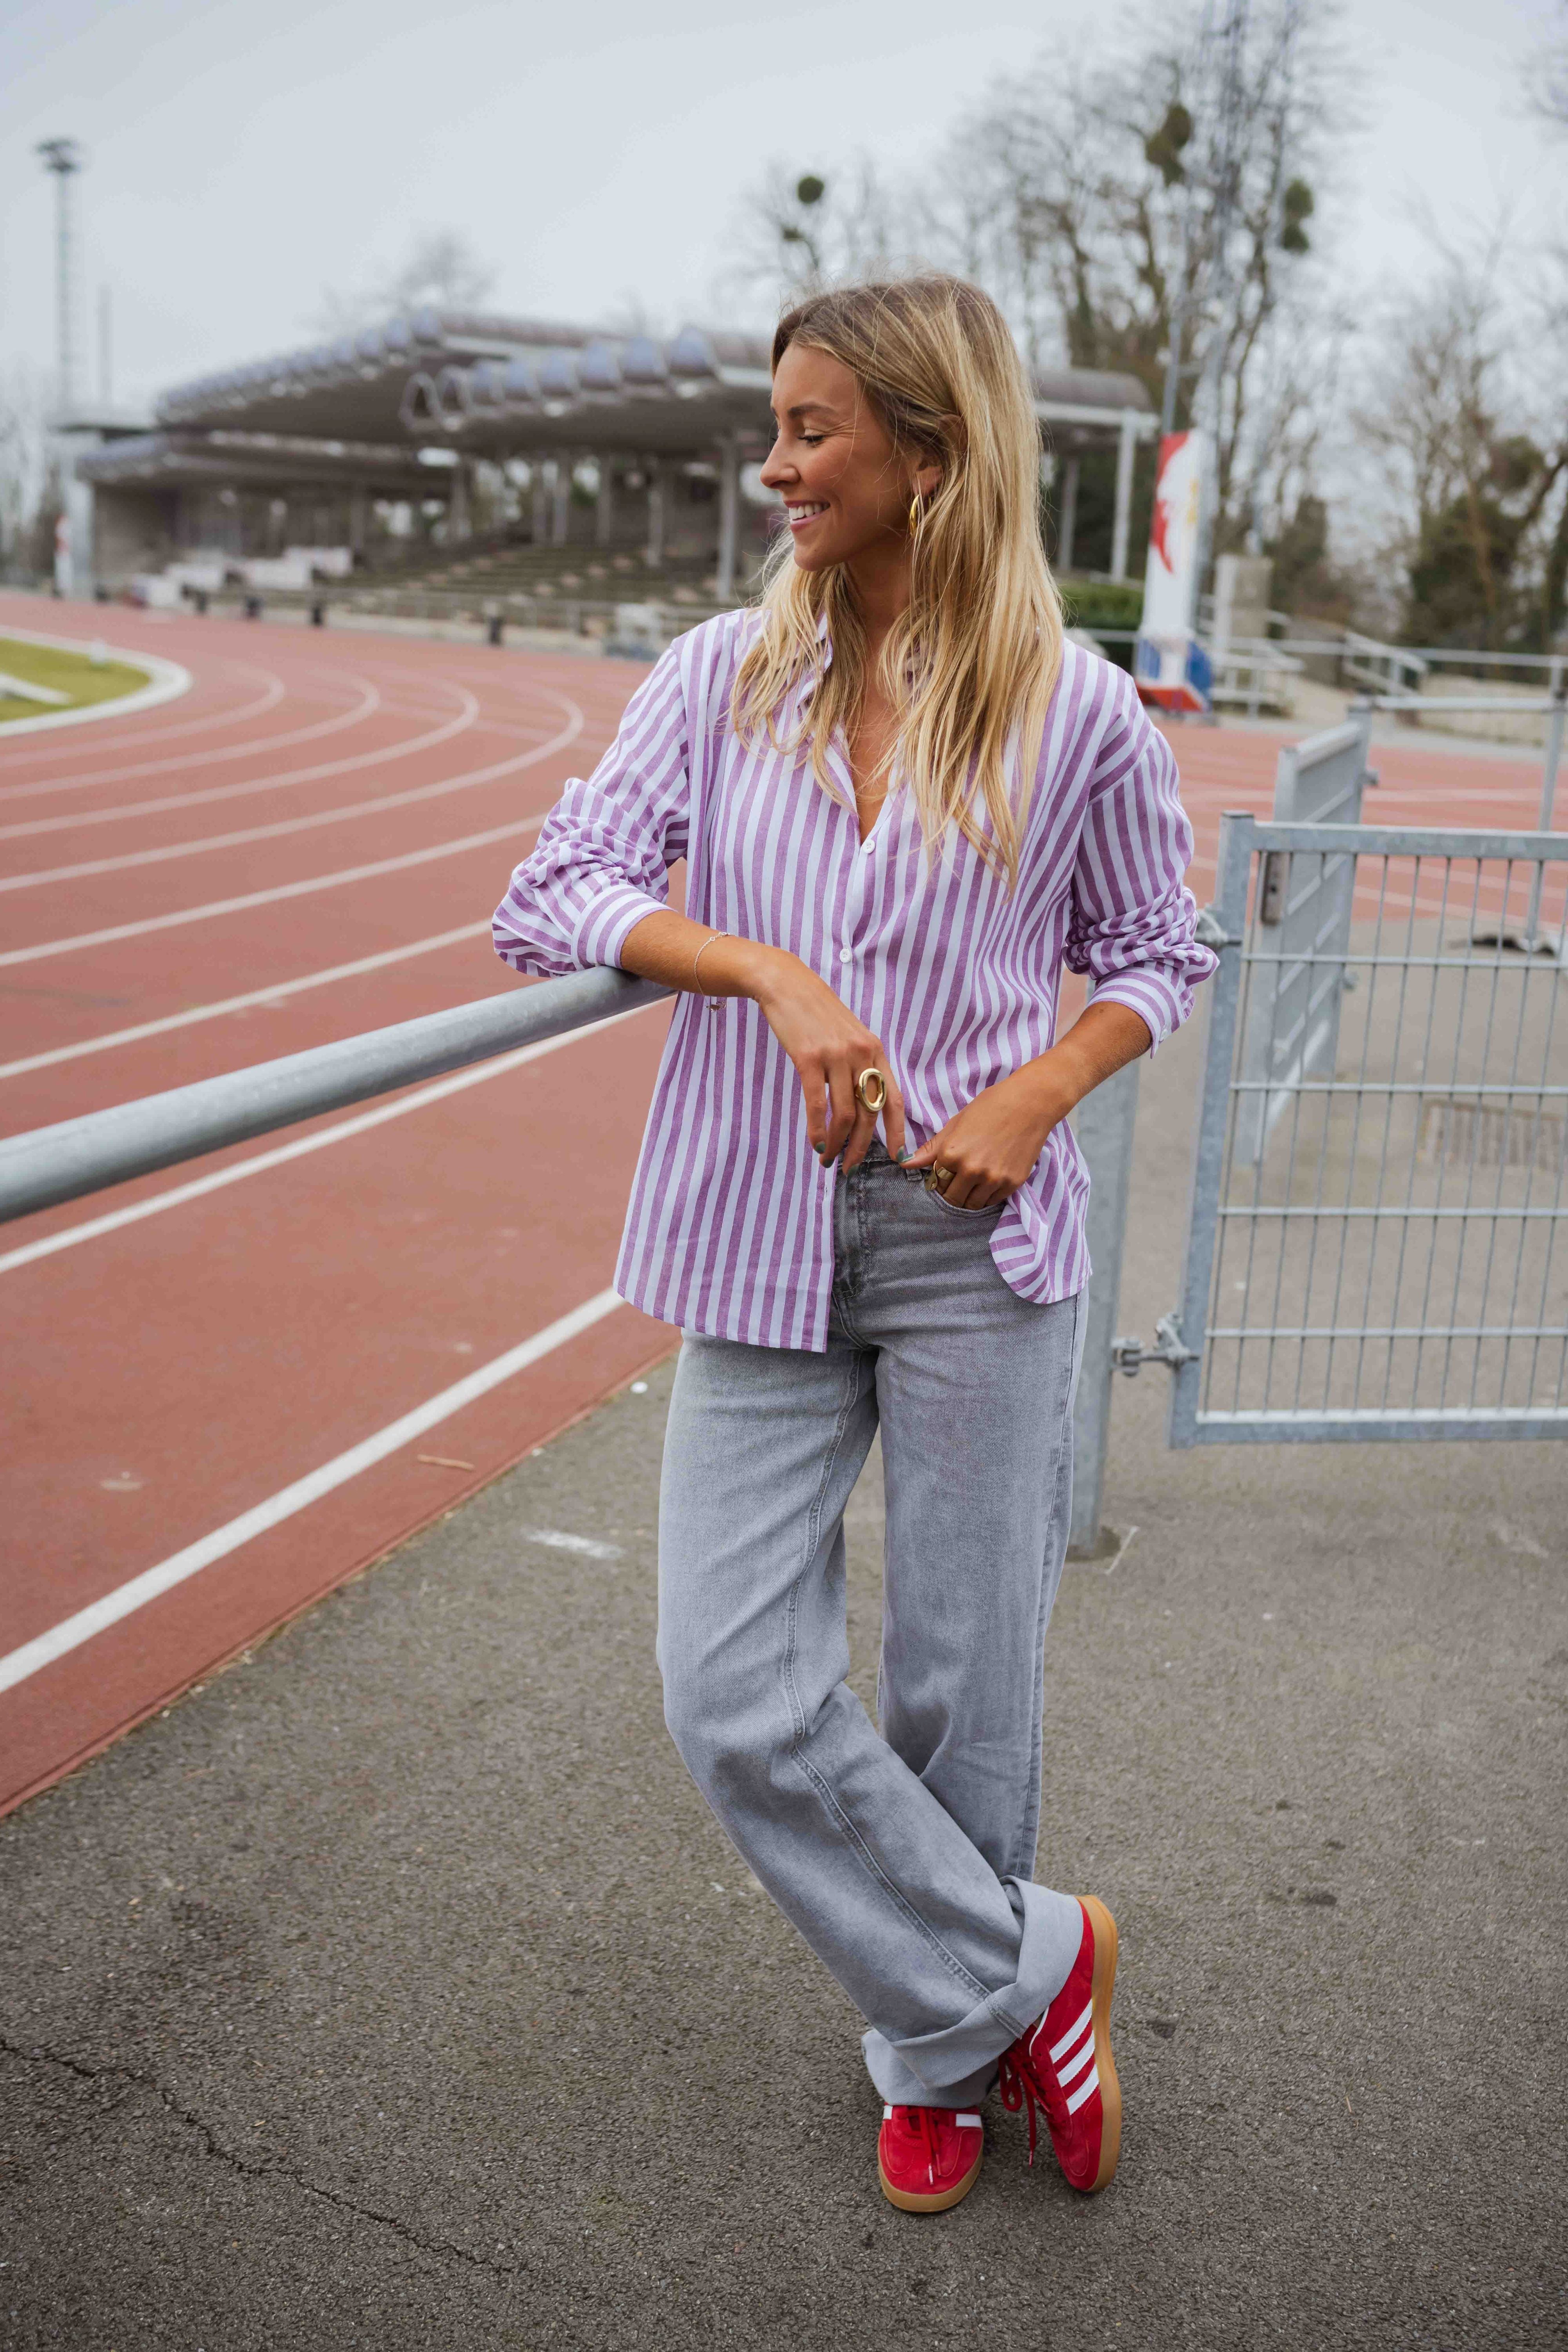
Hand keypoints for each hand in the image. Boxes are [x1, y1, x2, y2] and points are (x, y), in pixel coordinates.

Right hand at [750, 948, 906, 1168]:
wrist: (787, 984)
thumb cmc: (816, 1014)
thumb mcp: (848, 1035)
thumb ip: (859, 1064)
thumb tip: (862, 1102)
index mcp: (874, 1050)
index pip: (894, 1098)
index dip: (897, 1131)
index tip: (896, 1156)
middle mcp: (861, 1054)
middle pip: (869, 1113)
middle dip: (860, 1146)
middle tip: (849, 1166)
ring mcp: (836, 1056)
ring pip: (844, 1114)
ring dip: (836, 1143)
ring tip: (827, 1158)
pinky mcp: (809, 1059)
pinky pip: (818, 1104)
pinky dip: (817, 1130)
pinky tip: (815, 1143)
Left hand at [902, 1058, 1075, 1208]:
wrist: (1029, 1104)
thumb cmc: (990, 1108)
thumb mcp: (955, 1124)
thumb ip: (931, 1149)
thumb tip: (904, 1164)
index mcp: (951, 1154)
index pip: (936, 1182)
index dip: (939, 1178)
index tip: (946, 1173)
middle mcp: (971, 1170)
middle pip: (952, 1198)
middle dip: (952, 1191)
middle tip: (959, 1179)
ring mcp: (993, 1179)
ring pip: (972, 1204)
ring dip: (970, 1196)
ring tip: (975, 1179)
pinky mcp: (1012, 1183)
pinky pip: (992, 1201)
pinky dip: (988, 1195)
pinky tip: (990, 1178)